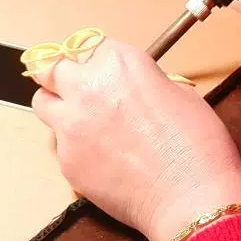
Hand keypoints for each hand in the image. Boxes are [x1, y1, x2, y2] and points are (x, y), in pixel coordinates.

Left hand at [28, 36, 240, 240]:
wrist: (191, 196)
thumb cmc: (196, 146)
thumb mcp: (178, 92)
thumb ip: (144, 80)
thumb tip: (132, 87)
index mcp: (119, 63)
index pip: (84, 45)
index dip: (90, 59)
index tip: (92, 67)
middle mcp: (88, 87)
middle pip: (49, 68)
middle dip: (61, 76)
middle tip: (74, 88)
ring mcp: (71, 125)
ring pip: (43, 104)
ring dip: (57, 106)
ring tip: (81, 122)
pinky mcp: (66, 160)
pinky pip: (60, 145)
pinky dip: (74, 147)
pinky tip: (102, 159)